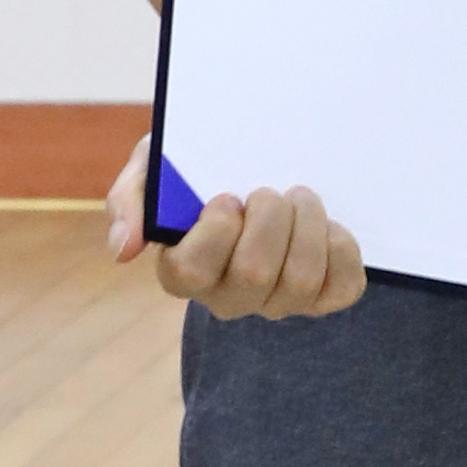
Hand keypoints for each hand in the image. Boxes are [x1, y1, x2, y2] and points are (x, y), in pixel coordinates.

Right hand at [112, 147, 364, 319]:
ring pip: (299, 280)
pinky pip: (342, 286)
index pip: (191, 272)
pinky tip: (326, 224)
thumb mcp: (153, 167)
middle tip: (268, 191)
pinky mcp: (324, 297)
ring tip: (299, 197)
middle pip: (252, 274)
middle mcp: (229, 296)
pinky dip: (340, 248)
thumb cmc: (196, 173)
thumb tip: (124, 249)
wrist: (254, 165)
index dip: (214, 232)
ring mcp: (278, 301)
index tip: (226, 196)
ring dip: (305, 226)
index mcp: (183, 270)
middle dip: (267, 220)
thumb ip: (131, 200)